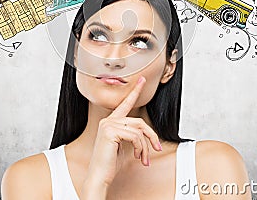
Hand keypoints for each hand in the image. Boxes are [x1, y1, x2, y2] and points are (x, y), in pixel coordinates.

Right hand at [82, 76, 161, 194]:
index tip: (142, 80)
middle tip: (156, 148)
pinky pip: (134, 136)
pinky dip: (140, 147)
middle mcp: (108, 120)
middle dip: (151, 135)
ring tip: (143, 158)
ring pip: (138, 130)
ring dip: (145, 146)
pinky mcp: (110, 132)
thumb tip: (145, 133)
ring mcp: (108, 125)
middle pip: (139, 122)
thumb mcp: (123, 145)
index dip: (135, 91)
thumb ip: (131, 134)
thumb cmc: (110, 163)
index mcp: (111, 122)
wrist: (99, 176)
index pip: (125, 103)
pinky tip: (137, 156)